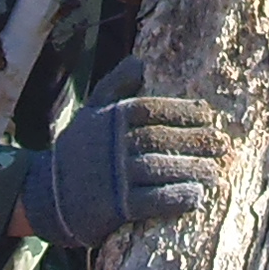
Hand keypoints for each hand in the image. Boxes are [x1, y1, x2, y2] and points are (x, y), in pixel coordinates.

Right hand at [22, 91, 221, 248]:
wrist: (46, 196)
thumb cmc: (77, 150)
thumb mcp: (90, 111)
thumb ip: (115, 85)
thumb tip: (139, 61)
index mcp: (109, 119)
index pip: (152, 109)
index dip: (182, 111)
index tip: (207, 115)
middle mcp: (113, 146)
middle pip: (162, 139)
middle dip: (196, 141)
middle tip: (222, 144)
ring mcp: (115, 177)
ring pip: (162, 169)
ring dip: (193, 170)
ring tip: (216, 172)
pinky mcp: (116, 207)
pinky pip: (153, 201)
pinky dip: (177, 198)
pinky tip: (196, 196)